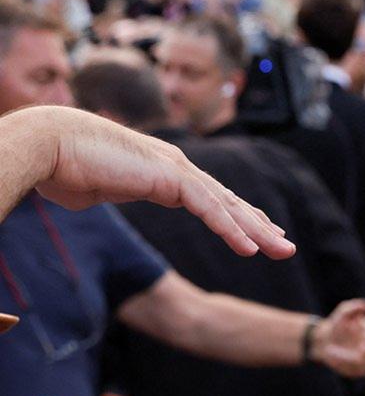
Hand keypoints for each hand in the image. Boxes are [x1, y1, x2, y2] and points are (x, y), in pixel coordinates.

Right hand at [17, 106, 294, 259]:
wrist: (47, 145)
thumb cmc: (61, 166)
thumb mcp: (90, 187)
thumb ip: (102, 192)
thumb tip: (84, 196)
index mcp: (164, 172)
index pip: (213, 198)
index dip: (239, 217)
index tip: (260, 233)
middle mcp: (177, 168)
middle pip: (229, 202)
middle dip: (260, 226)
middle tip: (286, 246)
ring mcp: (176, 170)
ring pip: (227, 206)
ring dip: (257, 230)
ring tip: (281, 251)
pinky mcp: (169, 177)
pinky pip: (209, 208)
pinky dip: (230, 229)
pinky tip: (249, 249)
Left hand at [311, 299, 364, 377]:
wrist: (326, 340)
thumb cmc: (337, 324)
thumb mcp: (343, 312)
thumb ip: (353, 307)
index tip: (360, 339)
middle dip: (363, 351)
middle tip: (350, 350)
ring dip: (347, 359)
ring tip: (330, 352)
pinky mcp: (359, 370)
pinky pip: (357, 372)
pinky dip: (344, 367)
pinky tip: (332, 359)